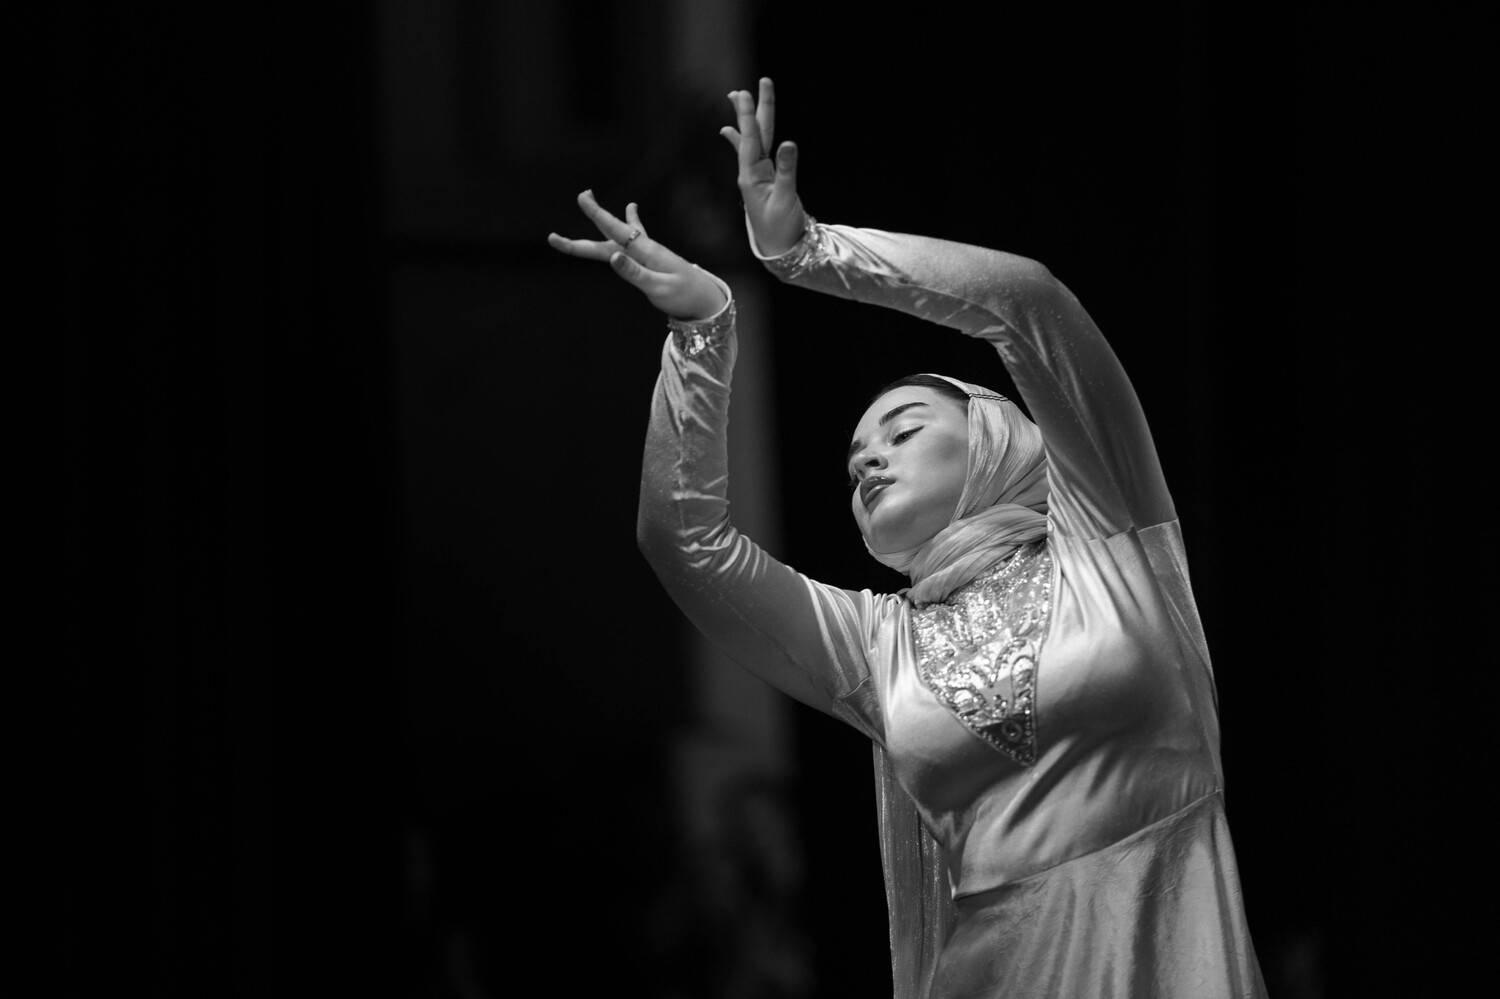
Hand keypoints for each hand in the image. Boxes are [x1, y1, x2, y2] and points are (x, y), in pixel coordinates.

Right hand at [547, 191, 728, 321]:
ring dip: (601, 221)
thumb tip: (611, 256)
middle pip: (608, 233)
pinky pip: (635, 235)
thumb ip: (634, 272)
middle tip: (577, 200)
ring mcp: (647, 250)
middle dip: (591, 219)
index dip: (597, 214)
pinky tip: (631, 207)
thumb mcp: (658, 288)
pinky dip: (629, 221)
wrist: (705, 299)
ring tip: (588, 200)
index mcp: (644, 251)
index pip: (615, 230)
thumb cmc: (683, 295)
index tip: (583, 197)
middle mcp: (643, 247)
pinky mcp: (651, 256)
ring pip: (617, 234)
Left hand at [721, 78, 805, 256]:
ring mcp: (758, 175)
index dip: (748, 116)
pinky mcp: (767, 179)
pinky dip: (747, 139)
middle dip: (750, 110)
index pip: (751, 139)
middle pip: (753, 134)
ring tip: (737, 97)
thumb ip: (786, 171)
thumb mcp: (786, 200)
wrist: (781, 249)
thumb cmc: (782, 229)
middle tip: (742, 89)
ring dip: (749, 119)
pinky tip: (730, 131)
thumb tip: (788, 142)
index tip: (743, 94)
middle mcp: (752, 172)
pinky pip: (758, 152)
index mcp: (752, 176)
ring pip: (756, 139)